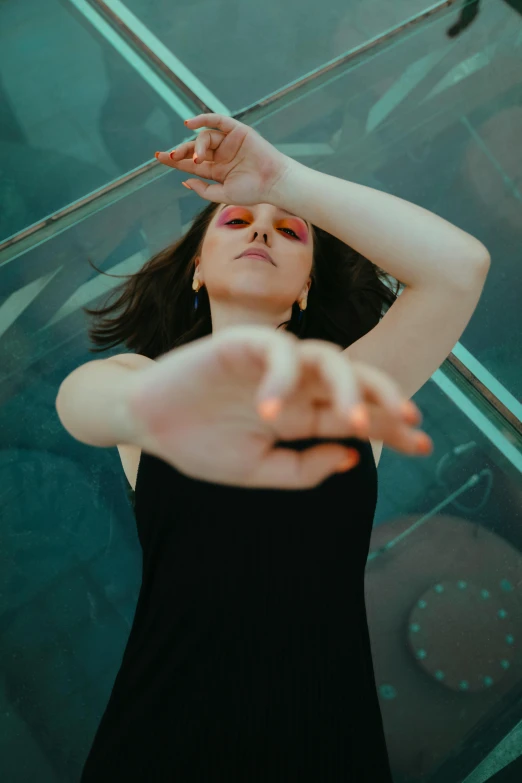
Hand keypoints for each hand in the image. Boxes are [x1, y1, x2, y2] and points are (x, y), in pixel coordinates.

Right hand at [123, 326, 431, 489]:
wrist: (146, 424)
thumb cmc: (198, 445)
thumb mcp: (256, 471)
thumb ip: (303, 470)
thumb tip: (351, 459)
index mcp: (301, 414)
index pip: (355, 414)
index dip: (390, 425)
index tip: (422, 443)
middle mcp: (295, 384)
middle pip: (354, 379)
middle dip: (384, 396)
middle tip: (408, 419)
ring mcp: (270, 363)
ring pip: (326, 357)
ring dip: (347, 386)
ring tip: (352, 421)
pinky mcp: (241, 345)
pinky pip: (276, 349)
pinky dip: (280, 376)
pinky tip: (271, 412)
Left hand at [155, 114, 292, 205]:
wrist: (273, 182)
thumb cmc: (252, 192)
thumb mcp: (223, 195)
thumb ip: (204, 190)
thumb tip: (185, 181)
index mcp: (216, 170)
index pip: (190, 163)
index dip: (175, 160)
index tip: (159, 156)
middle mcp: (220, 154)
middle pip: (194, 149)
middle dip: (180, 151)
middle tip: (170, 155)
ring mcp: (228, 142)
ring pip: (204, 137)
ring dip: (196, 146)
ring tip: (198, 159)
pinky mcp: (237, 130)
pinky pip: (217, 120)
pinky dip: (203, 118)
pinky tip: (189, 123)